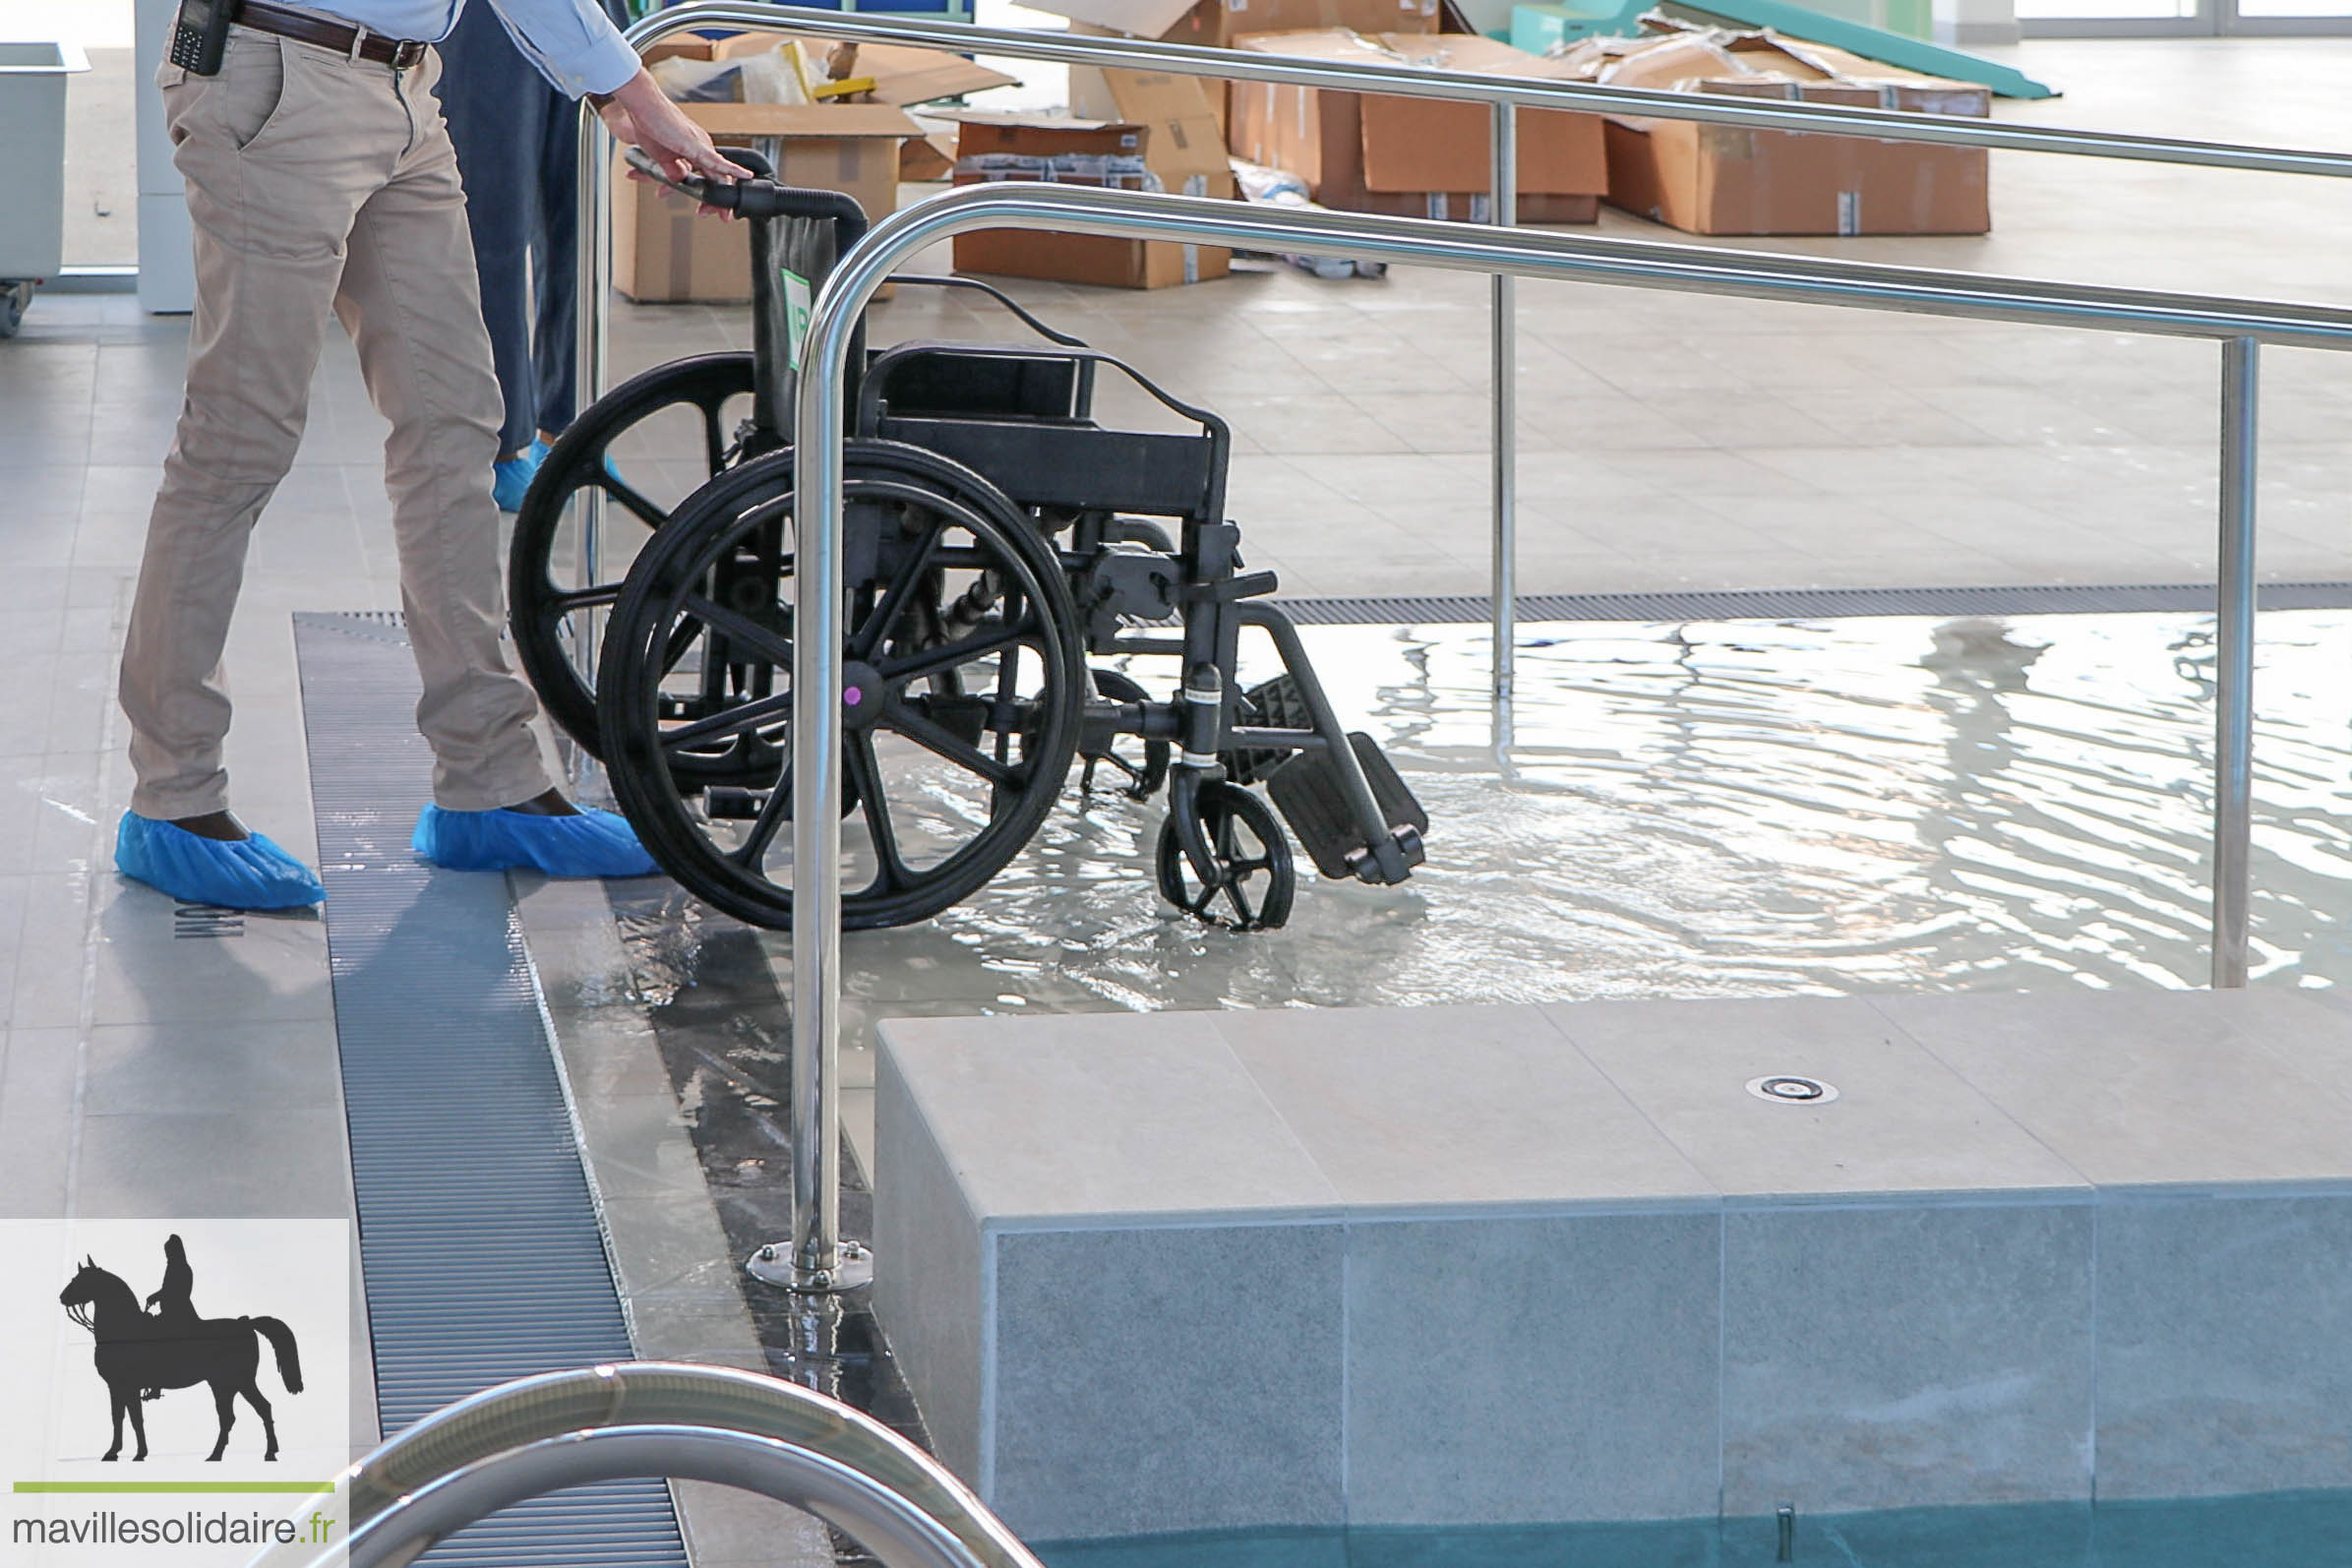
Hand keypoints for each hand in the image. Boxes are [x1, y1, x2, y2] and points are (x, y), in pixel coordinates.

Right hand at [598, 68, 753, 209]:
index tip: (709, 210)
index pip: (709, 177)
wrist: (643, 107)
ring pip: (718, 175)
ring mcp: (701, 145)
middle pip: (716, 178)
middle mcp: (702, 147)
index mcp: (695, 151)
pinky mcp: (696, 144)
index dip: (711, 195)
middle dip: (717, 201)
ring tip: (724, 213)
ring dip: (719, 197)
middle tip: (722, 218)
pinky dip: (732, 170)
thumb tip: (679, 181)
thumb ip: (672, 170)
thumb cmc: (649, 126)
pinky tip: (745, 176)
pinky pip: (717, 161)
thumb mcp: (661, 158)